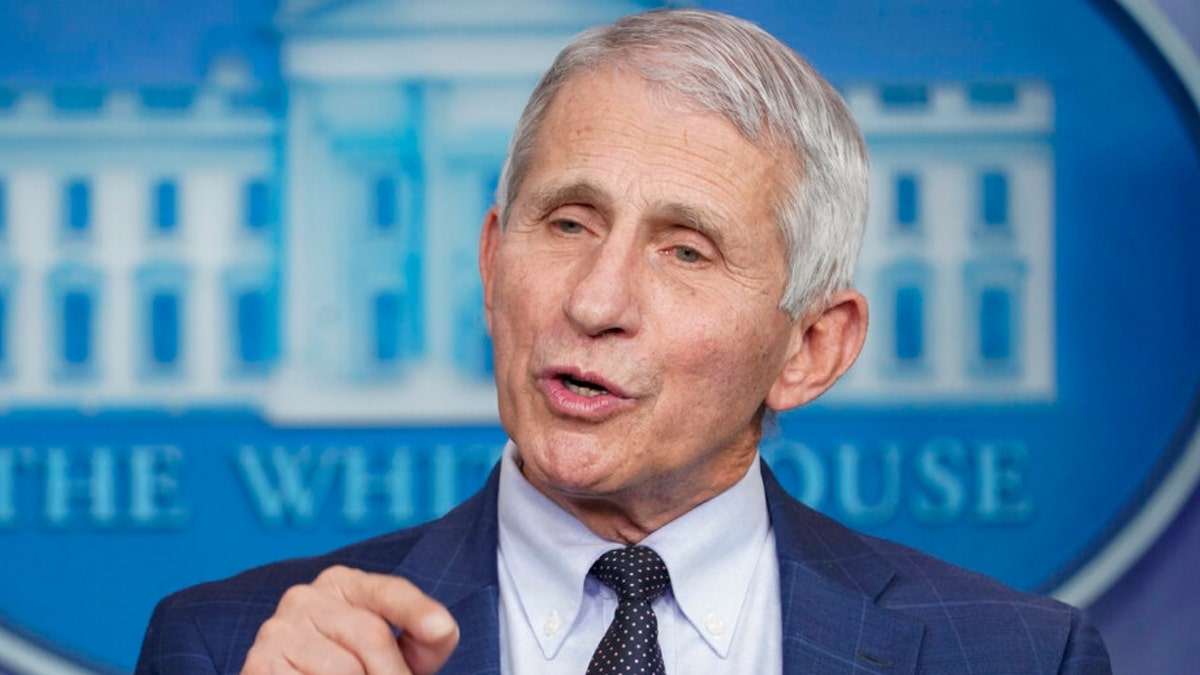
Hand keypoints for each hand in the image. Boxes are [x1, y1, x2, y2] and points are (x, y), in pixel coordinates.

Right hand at [242, 565, 459, 673]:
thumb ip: (426, 640)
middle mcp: (305, 596)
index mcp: (343, 584)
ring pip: (346, 671)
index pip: (388, 591)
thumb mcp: (396, 653)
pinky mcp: (259, 665)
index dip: (416, 611)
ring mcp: (277, 630)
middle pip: (373, 637)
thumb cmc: (356, 671)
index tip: (441, 629)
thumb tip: (441, 629)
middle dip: (393, 674)